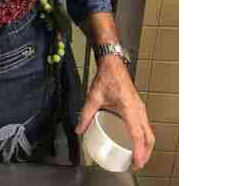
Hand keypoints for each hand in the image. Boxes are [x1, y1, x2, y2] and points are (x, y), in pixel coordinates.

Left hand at [75, 55, 154, 170]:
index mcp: (129, 109)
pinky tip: (137, 141)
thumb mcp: (93, 98)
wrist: (113, 64)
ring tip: (138, 156)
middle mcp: (138, 110)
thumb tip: (79, 129)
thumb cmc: (107, 78)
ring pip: (149, 132)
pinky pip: (146, 125)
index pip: (137, 135)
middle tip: (137, 164)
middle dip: (145, 153)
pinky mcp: (139, 107)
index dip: (138, 152)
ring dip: (146, 146)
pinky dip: (145, 137)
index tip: (136, 163)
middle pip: (148, 137)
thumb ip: (86, 115)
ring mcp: (141, 108)